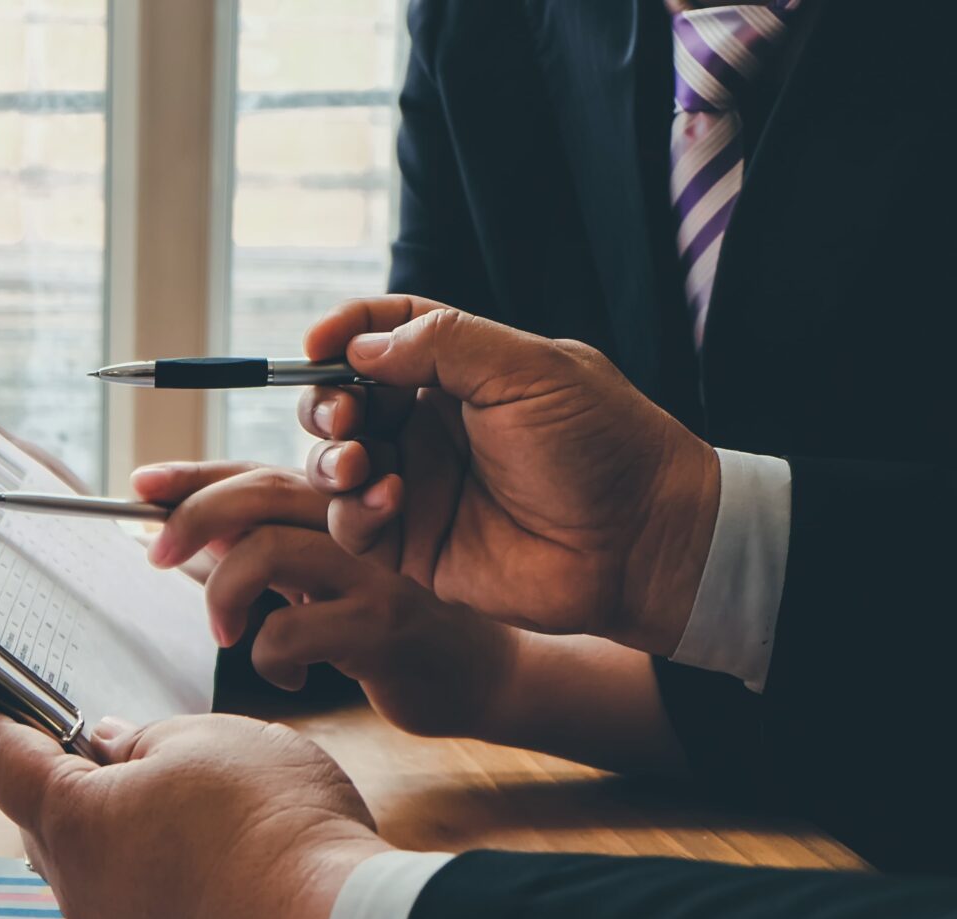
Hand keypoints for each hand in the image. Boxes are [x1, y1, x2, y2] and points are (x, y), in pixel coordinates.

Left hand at [0, 697, 386, 918]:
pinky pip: (129, 895)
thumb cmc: (273, 824)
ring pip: (87, 860)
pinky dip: (142, 860)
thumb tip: (110, 747)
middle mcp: (79, 884)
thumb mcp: (206, 741)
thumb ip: (143, 740)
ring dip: (105, 822)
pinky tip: (188, 841)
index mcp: (71, 819)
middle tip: (78, 737)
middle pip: (38, 816)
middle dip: (51, 774)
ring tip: (149, 785)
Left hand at [124, 461, 524, 736]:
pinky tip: (289, 675)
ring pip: (267, 550)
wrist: (484, 677)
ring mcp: (374, 572)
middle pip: (259, 494)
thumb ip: (264, 554)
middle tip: (155, 555)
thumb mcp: (321, 583)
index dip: (193, 475)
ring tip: (227, 633)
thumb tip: (186, 537)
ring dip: (224, 594)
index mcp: (339, 508)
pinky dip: (268, 657)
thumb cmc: (390, 631)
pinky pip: (291, 629)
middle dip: (192, 518)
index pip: (255, 473)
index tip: (139, 482)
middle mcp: (359, 524)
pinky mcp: (383, 625)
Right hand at [293, 296, 720, 652]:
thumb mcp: (529, 370)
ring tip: (358, 462)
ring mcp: (421, 487)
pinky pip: (353, 525)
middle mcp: (433, 427)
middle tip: (343, 416)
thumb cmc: (603, 445)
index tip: (316, 347)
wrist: (640, 539)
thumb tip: (360, 347)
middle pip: (344, 401)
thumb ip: (443, 345)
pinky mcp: (414, 547)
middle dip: (325, 402)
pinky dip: (354, 510)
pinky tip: (392, 500)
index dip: (345, 333)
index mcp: (462, 374)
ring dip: (330, 458)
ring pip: (335, 465)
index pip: (385, 335)